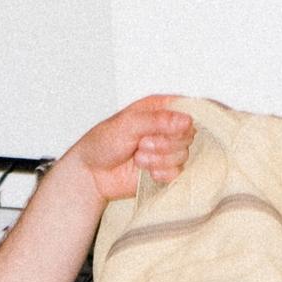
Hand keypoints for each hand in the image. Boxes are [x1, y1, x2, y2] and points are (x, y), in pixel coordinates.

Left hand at [65, 96, 195, 203]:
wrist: (93, 173)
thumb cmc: (104, 142)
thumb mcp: (128, 124)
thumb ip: (157, 120)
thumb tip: (186, 120)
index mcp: (159, 108)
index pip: (187, 108)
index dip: (183, 120)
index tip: (168, 129)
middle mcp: (167, 128)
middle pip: (188, 134)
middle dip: (163, 143)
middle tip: (141, 144)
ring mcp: (168, 150)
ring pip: (183, 154)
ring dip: (158, 159)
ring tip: (138, 158)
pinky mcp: (167, 170)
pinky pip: (178, 173)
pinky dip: (161, 174)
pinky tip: (146, 172)